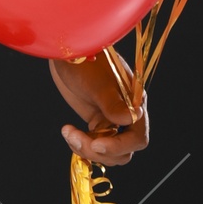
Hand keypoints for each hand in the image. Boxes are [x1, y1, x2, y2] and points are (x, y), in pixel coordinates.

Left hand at [48, 47, 148, 165]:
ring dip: (87, 150)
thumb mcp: (97, 82)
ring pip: (108, 152)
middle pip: (124, 150)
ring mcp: (111, 119)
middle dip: (101, 151)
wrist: (64, 51)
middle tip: (76, 138)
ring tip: (68, 133)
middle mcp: (126, 114)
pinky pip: (94, 145)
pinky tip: (68, 132)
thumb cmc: (83, 60)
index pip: (137, 137)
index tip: (97, 144)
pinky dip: (81, 145)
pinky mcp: (96, 122)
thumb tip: (131, 118)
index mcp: (134, 103)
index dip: (119, 146)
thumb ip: (112, 102)